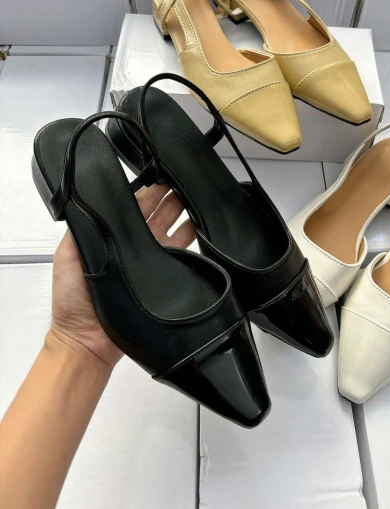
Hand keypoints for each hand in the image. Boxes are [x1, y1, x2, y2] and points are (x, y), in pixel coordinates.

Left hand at [48, 185, 194, 368]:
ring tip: (194, 196)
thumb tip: (90, 199)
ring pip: (172, 228)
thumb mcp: (67, 255)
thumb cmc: (72, 300)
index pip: (133, 206)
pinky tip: (198, 223)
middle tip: (181, 179)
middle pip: (157, 212)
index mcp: (113, 236)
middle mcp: (134, 246)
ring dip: (183, 211)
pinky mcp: (164, 275)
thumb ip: (81, 228)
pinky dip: (192, 236)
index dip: (146, 189)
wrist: (88, 340)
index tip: (157, 174)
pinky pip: (182, 253)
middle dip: (169, 194)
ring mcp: (150, 260)